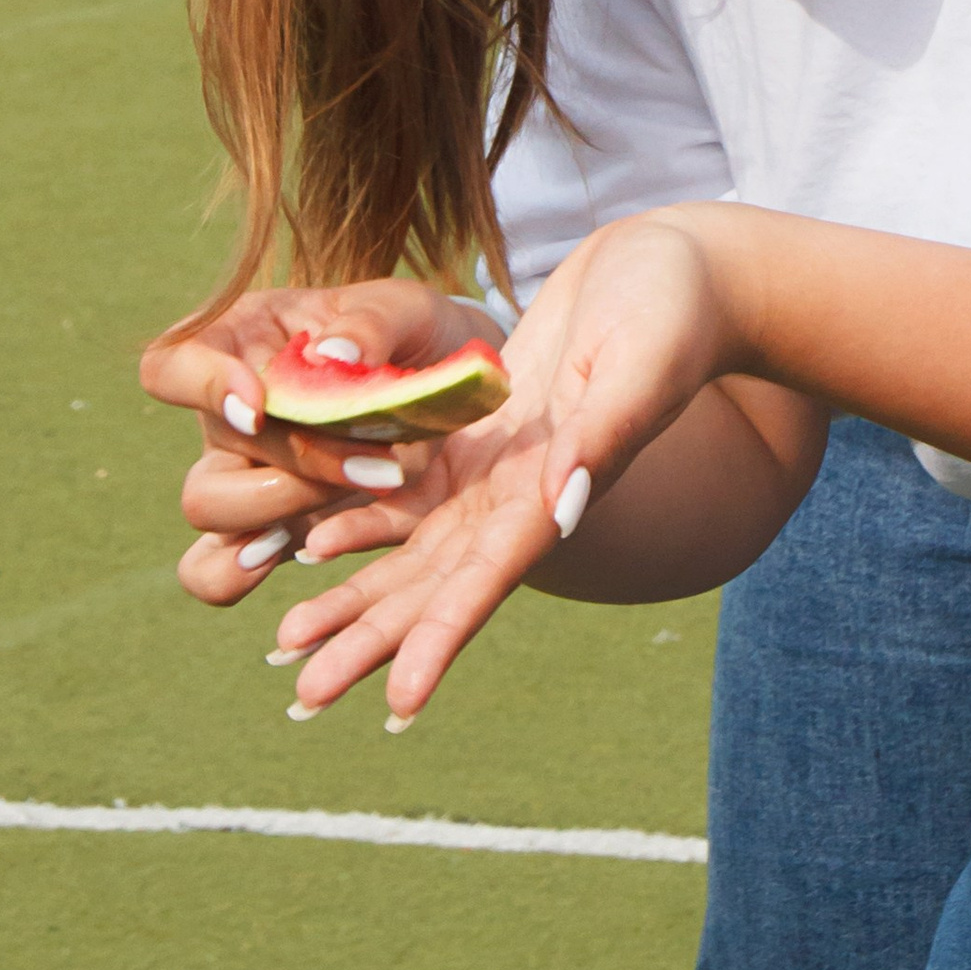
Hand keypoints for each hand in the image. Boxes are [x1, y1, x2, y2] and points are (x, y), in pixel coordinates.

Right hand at [140, 279, 504, 610]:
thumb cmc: (413, 331)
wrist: (447, 384)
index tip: (257, 404)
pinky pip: (217, 570)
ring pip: (206, 511)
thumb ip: (372, 322)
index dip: (201, 387)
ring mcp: (243, 475)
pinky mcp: (273, 524)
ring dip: (278, 514)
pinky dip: (238, 575)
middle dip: (292, 466)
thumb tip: (334, 355)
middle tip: (378, 467)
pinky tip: (310, 553)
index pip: (171, 366)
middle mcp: (226, 415)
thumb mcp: (406, 308)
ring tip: (348, 506)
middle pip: (208, 454)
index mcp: (239, 343)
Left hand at [264, 209, 754, 723]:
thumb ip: (604, 435)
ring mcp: (498, 469)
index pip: (490, 580)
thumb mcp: (642, 365)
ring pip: (411, 549)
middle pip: (435, 585)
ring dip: (353, 599)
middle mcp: (523, 498)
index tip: (399, 701)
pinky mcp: (479, 432)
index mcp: (561, 493)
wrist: (681, 268)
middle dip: (370, 640)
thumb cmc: (677, 309)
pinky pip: (406, 489)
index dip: (440, 638)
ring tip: (288, 647)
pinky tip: (306, 548)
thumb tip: (566, 505)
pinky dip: (358, 521)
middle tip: (304, 698)